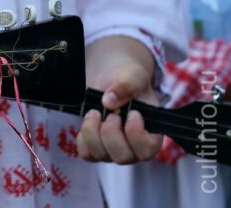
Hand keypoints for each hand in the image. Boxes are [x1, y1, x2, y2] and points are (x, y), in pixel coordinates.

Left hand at [78, 36, 159, 162]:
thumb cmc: (129, 79)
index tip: (132, 113)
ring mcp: (114, 150)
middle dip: (111, 133)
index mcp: (152, 134)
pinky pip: (86, 153)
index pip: (148, 150)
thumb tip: (109, 102)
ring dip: (93, 132)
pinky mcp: (96, 147)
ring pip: (101, 155)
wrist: (111, 78)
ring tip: (95, 112)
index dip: (136, 134)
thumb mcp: (133, 76)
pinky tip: (89, 120)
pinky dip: (83, 137)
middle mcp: (134, 147)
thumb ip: (126, 86)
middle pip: (122, 157)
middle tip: (110, 114)